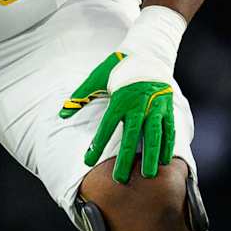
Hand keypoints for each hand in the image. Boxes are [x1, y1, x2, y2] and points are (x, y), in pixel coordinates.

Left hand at [58, 6, 184, 183]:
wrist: (148, 51)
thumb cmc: (118, 66)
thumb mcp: (96, 77)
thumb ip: (80, 96)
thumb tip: (61, 113)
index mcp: (120, 99)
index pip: (106, 127)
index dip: (96, 145)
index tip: (87, 161)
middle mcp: (138, 105)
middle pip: (131, 137)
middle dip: (125, 160)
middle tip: (120, 180)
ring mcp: (155, 107)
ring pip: (154, 136)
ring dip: (151, 157)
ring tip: (148, 176)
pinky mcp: (168, 107)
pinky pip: (169, 130)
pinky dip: (168, 146)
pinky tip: (164, 161)